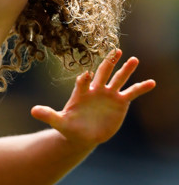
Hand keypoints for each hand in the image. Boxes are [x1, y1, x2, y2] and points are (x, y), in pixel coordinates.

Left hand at [30, 50, 155, 147]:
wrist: (82, 135)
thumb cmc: (70, 127)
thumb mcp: (59, 122)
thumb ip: (48, 115)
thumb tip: (33, 111)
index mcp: (80, 93)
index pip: (82, 82)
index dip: (84, 80)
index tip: (85, 76)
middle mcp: (96, 90)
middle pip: (103, 73)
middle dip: (109, 62)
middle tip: (116, 50)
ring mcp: (108, 95)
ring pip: (119, 79)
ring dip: (126, 70)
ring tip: (134, 59)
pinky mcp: (119, 102)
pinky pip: (131, 92)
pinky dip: (141, 87)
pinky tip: (151, 82)